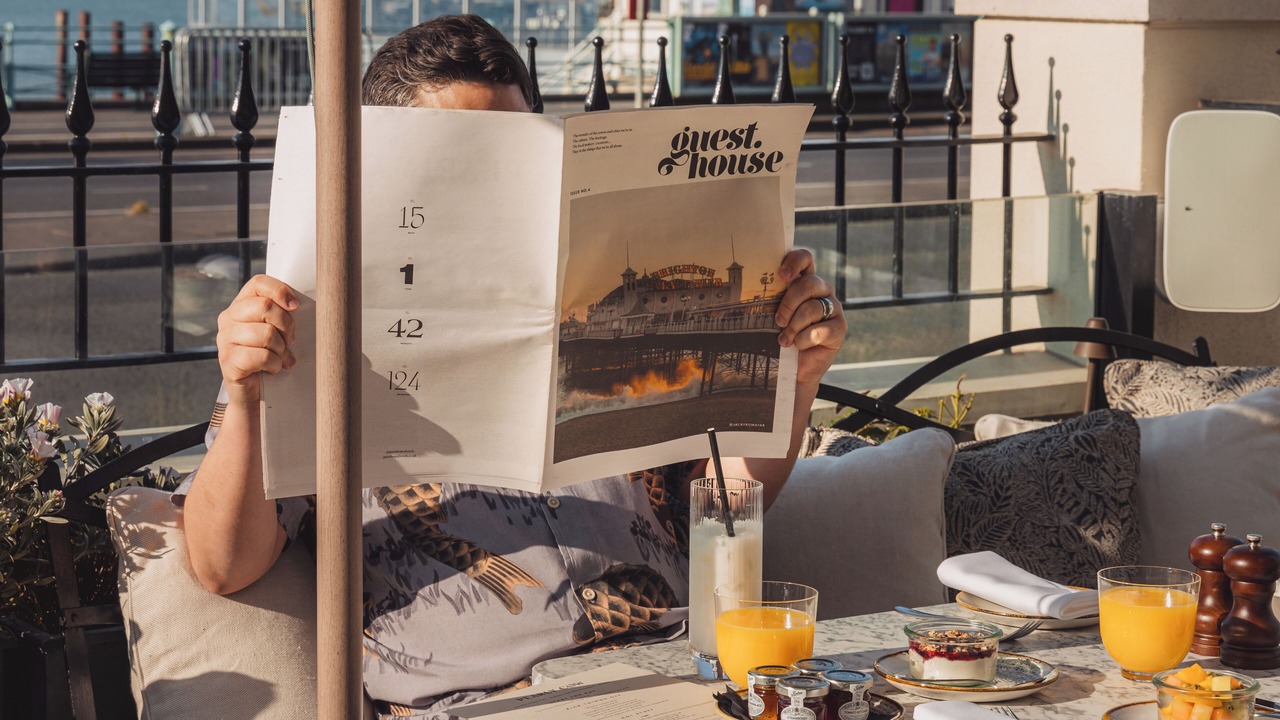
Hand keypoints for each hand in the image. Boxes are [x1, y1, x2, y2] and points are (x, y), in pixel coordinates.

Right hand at [216, 275, 298, 404]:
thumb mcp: (276, 331)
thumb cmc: (269, 358)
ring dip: (281, 350)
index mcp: (240, 306)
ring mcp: (225, 340)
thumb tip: (295, 305)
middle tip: (289, 342)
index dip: (280, 290)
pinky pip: (262, 356)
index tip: (295, 306)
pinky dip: (275, 365)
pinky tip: (272, 369)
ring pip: (266, 333)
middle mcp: (228, 319)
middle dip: (286, 326)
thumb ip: (281, 314)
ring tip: (280, 358)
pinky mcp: (228, 361)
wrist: (253, 394)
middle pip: (265, 306)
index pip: (258, 283)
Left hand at [772, 249, 845, 385]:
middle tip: (778, 320)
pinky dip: (805, 340)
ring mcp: (834, 308)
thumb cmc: (782, 337)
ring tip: (784, 340)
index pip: (805, 259)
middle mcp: (822, 291)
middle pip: (809, 284)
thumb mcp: (774, 315)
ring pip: (812, 308)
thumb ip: (772, 300)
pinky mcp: (840, 328)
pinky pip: (821, 329)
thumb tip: (750, 292)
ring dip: (794, 326)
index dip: (795, 262)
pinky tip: (799, 346)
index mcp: (805, 281)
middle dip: (789, 303)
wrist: (795, 368)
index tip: (781, 276)